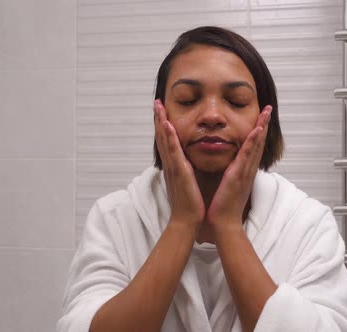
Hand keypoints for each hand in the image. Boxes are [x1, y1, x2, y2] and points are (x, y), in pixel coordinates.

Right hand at [154, 99, 204, 231]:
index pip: (167, 142)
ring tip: (158, 106)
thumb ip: (185, 172)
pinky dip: (169, 137)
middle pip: (162, 137)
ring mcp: (173, 167)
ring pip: (164, 140)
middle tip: (156, 102)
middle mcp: (171, 165)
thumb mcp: (186, 183)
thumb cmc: (189, 205)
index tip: (162, 111)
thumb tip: (186, 165)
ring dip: (161, 122)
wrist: (187, 221)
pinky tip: (167, 124)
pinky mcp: (179, 172)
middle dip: (159, 119)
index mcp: (174, 167)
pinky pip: (173, 151)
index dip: (163, 126)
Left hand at [207, 106, 271, 229]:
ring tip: (266, 112)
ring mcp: (245, 172)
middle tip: (269, 108)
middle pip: (259, 142)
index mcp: (244, 170)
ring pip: (256, 146)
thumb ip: (232, 173)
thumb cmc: (224, 206)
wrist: (224, 222)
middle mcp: (247, 169)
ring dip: (262, 127)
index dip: (259, 131)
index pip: (253, 147)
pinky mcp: (238, 175)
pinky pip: (247, 156)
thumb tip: (232, 166)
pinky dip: (253, 142)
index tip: (262, 117)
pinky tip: (257, 130)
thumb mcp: (229, 184)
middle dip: (264, 124)